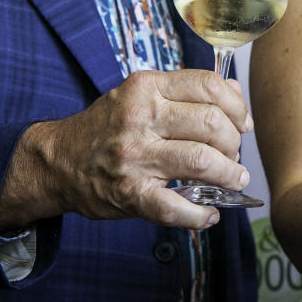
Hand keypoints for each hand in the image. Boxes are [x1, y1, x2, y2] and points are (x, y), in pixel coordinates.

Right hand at [0, 69, 253, 230]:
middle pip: (211, 124)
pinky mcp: (130, 194)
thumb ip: (186, 91)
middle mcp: (140, 118)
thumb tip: (235, 94)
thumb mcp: (141, 94)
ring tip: (233, 179)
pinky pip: (175, 207)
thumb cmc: (108, 126)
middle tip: (235, 155)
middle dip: (234, 142)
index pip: (208, 86)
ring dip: (229, 174)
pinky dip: (200, 215)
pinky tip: (209, 215)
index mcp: (146, 88)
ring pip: (202, 161)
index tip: (244, 123)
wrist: (58, 161)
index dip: (236, 106)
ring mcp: (134, 157)